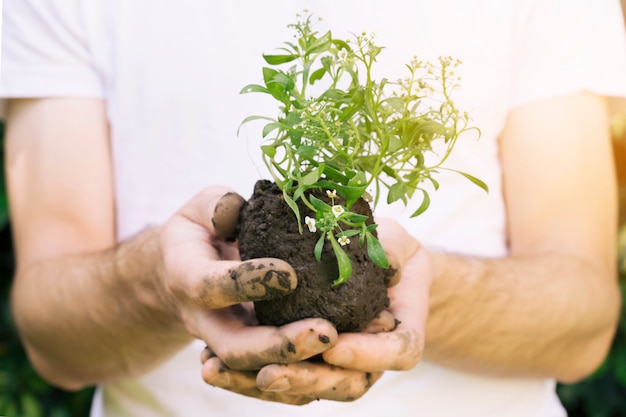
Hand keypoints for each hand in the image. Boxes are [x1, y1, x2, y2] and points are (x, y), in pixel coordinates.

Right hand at [160, 186, 338, 385]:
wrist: (182, 271)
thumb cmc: (200, 231)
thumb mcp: (200, 207)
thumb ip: (217, 206)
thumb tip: (237, 210)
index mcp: (187, 276)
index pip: (210, 286)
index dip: (247, 282)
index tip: (290, 274)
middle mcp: (203, 319)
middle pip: (234, 348)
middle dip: (280, 345)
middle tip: (326, 332)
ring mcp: (224, 340)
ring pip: (254, 371)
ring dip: (297, 367)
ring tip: (338, 348)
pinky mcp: (246, 351)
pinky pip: (269, 375)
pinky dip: (302, 375)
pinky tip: (339, 361)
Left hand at [201, 217, 428, 403]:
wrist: (375, 257)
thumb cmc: (386, 246)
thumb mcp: (393, 239)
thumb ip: (389, 248)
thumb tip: (385, 264)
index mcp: (403, 329)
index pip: (398, 351)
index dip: (369, 352)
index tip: (334, 341)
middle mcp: (372, 355)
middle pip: (349, 385)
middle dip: (308, 379)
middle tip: (270, 372)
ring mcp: (339, 362)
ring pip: (309, 389)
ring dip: (268, 385)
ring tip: (222, 372)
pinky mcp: (307, 358)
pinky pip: (284, 376)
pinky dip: (247, 378)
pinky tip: (211, 365)